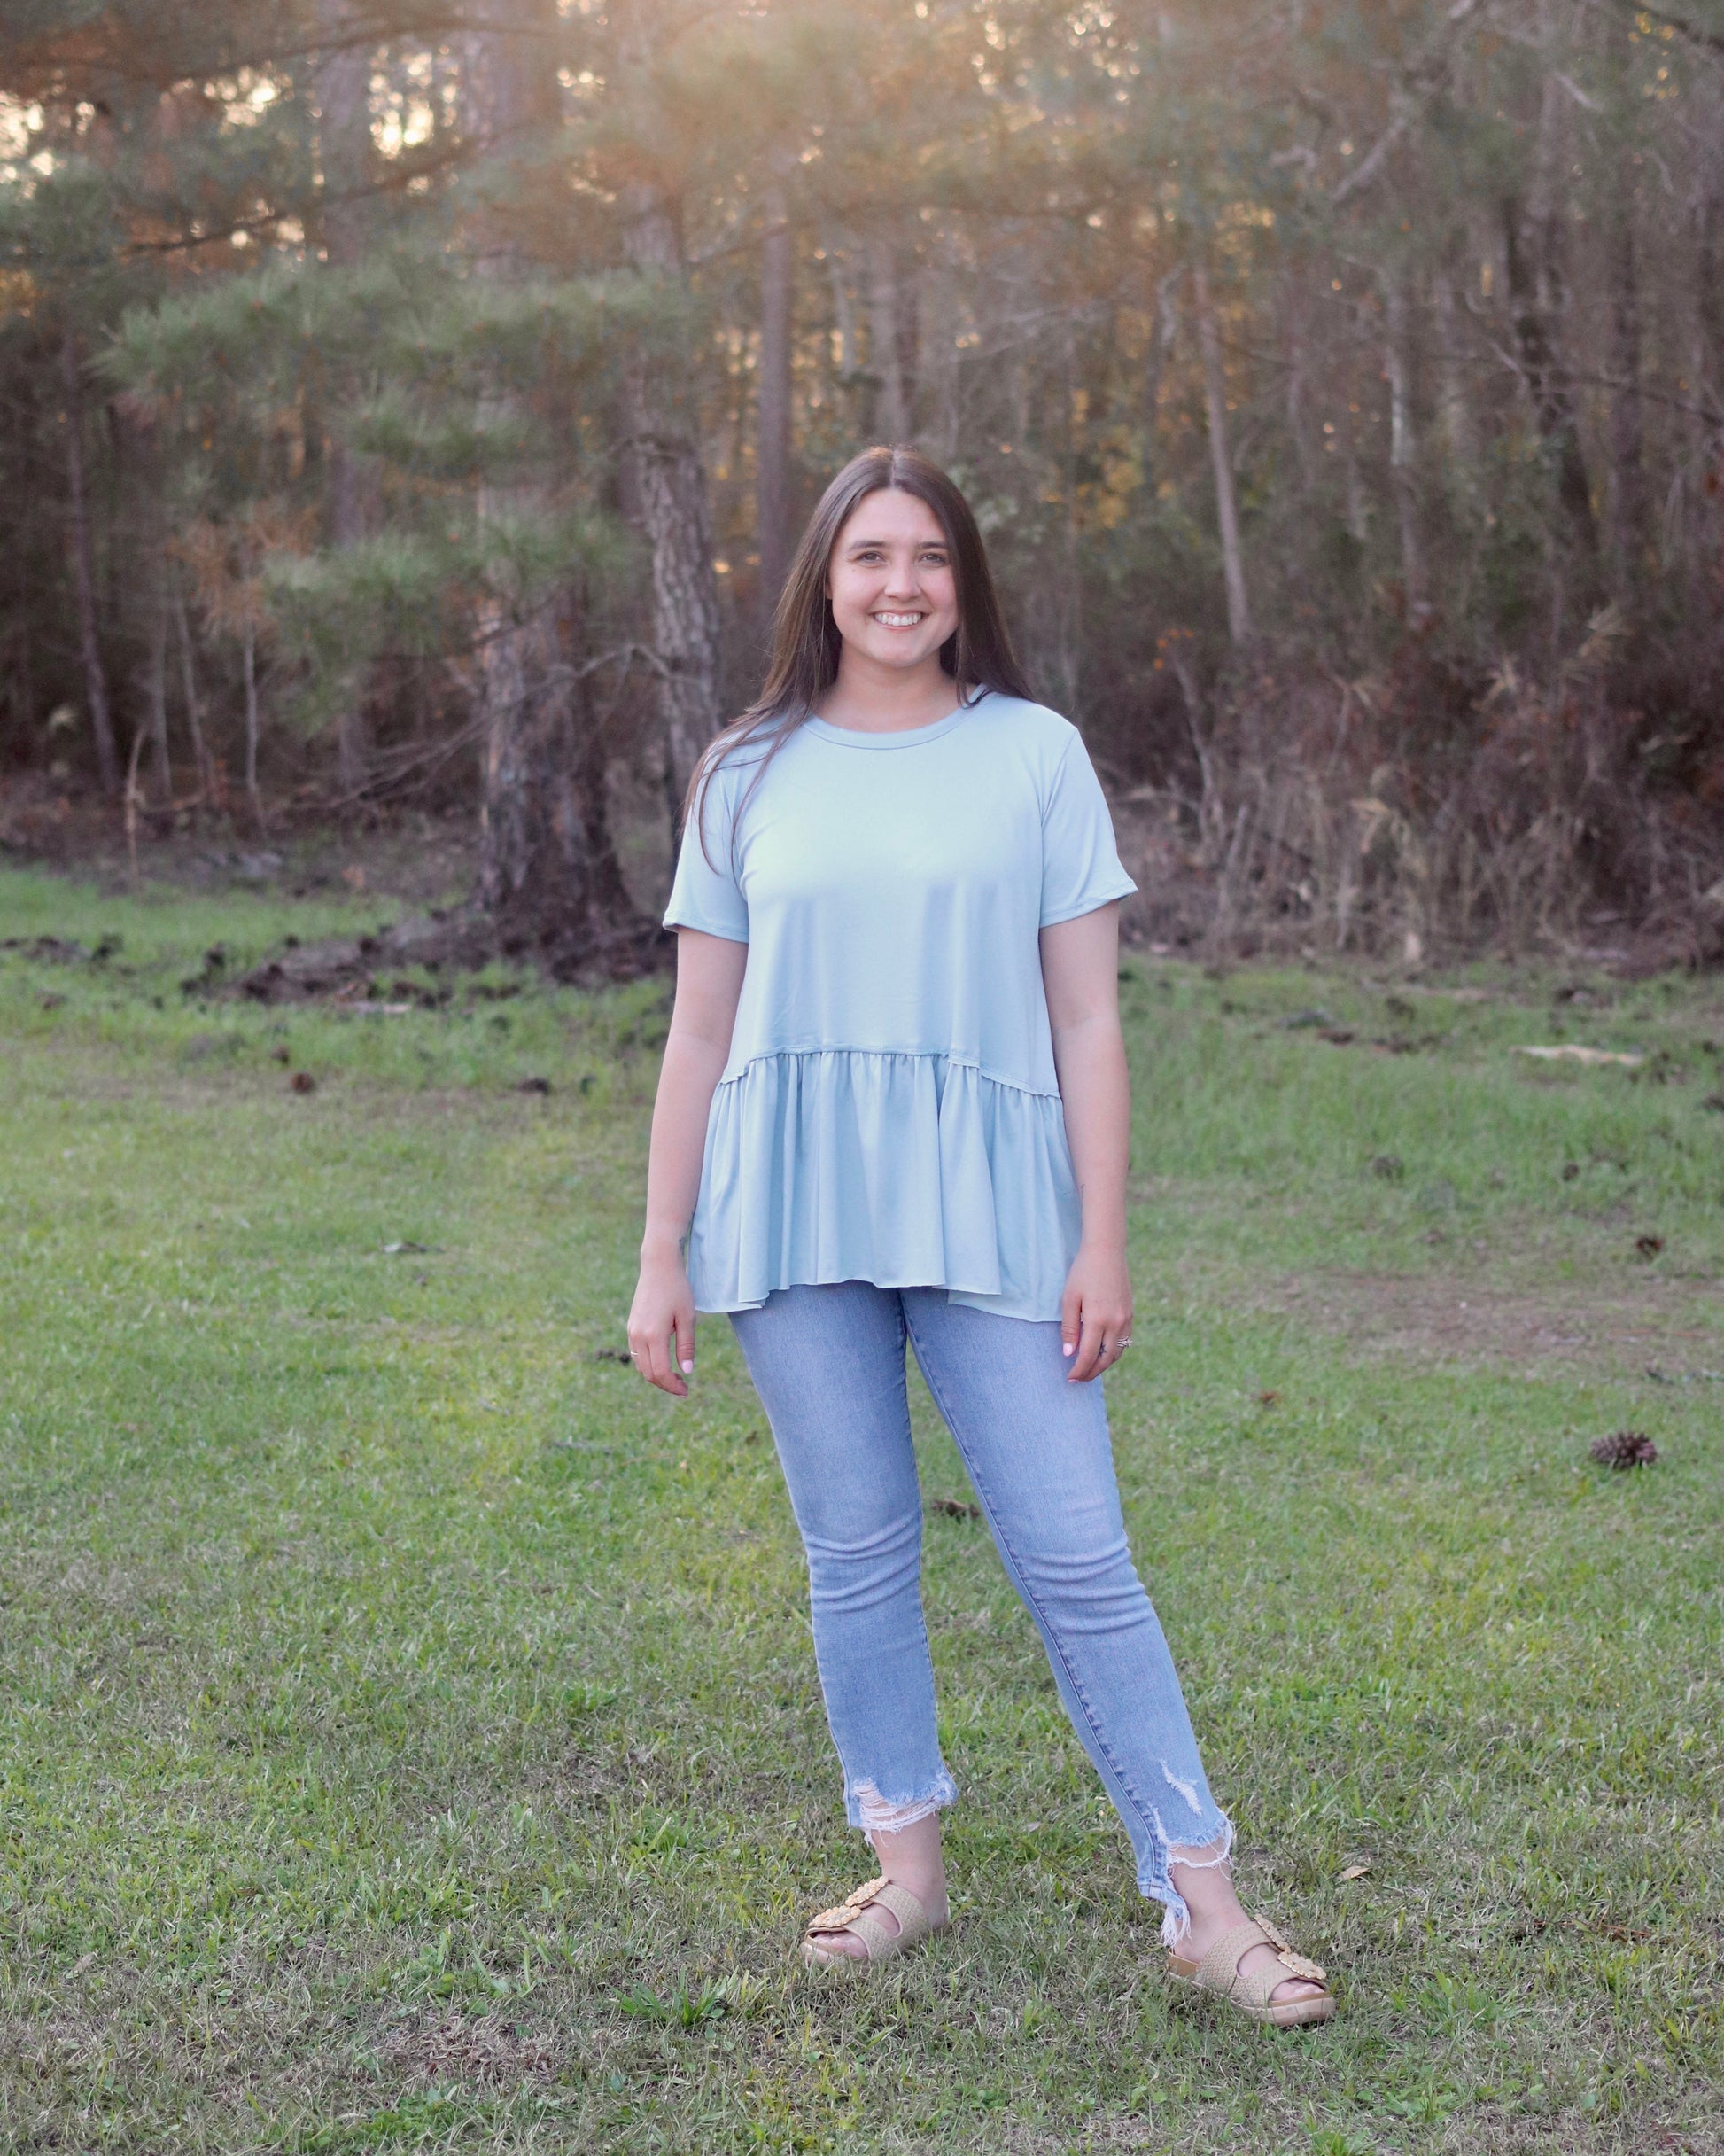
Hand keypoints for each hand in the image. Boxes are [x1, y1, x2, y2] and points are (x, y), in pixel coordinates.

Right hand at [628, 1243, 695, 1397]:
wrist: (658, 1266)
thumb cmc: (677, 1289)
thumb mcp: (688, 1318)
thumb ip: (686, 1346)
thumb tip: (687, 1371)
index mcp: (653, 1335)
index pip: (661, 1372)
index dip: (673, 1386)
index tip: (686, 1391)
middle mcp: (638, 1335)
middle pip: (648, 1373)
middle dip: (665, 1385)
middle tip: (683, 1387)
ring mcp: (632, 1331)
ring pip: (641, 1366)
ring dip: (656, 1376)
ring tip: (675, 1377)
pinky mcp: (631, 1327)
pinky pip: (637, 1355)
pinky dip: (649, 1364)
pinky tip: (664, 1362)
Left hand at [1060, 1242, 1132, 1381]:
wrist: (1106, 1252)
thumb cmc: (1083, 1273)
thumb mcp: (1069, 1299)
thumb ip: (1069, 1328)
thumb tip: (1069, 1354)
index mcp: (1098, 1319)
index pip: (1089, 1355)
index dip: (1079, 1370)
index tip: (1070, 1378)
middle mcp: (1116, 1323)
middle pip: (1105, 1359)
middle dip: (1091, 1372)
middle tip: (1078, 1378)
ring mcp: (1126, 1319)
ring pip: (1117, 1353)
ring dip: (1103, 1365)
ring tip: (1089, 1369)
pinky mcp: (1130, 1314)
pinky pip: (1124, 1341)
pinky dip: (1113, 1352)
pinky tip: (1102, 1352)